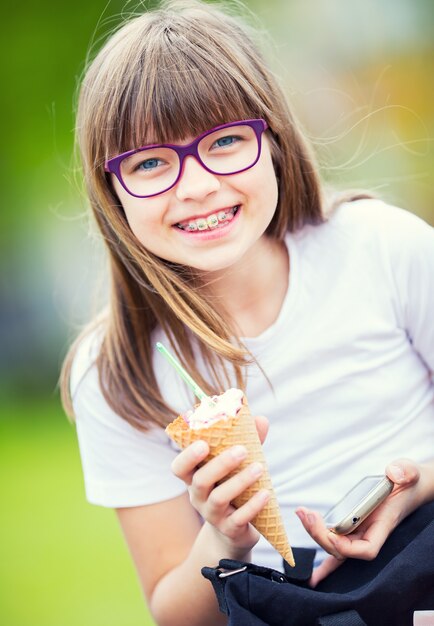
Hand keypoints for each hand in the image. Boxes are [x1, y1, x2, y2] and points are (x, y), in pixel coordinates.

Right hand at [171, 415, 269, 556]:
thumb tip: (261, 419)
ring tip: (259, 467)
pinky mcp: (229, 529)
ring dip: (240, 481)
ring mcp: (212, 515)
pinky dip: (253, 505)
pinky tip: (266, 493)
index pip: (179, 468)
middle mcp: (198, 497)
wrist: (234, 530)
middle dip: (221, 464)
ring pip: (219, 498)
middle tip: (242, 450)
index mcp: (194, 477)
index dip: (188, 456)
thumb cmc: (233, 487)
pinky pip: (239, 518)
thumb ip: (247, 442)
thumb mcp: (236, 465)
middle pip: (201, 481)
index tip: (203, 443)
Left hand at [295, 459, 425, 586]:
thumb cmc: (409, 481)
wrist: (409, 486)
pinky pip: (337, 544)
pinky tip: (314, 576)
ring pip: (335, 545)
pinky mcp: (353, 525)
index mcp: (383, 524)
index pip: (367, 549)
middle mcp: (370, 532)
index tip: (333, 534)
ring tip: (303, 514)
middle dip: (322, 535)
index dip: (348, 547)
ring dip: (316, 533)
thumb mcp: (410, 471)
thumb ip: (405, 471)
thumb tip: (393, 473)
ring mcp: (360, 531)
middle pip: (343, 549)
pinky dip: (324, 551)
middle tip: (308, 515)